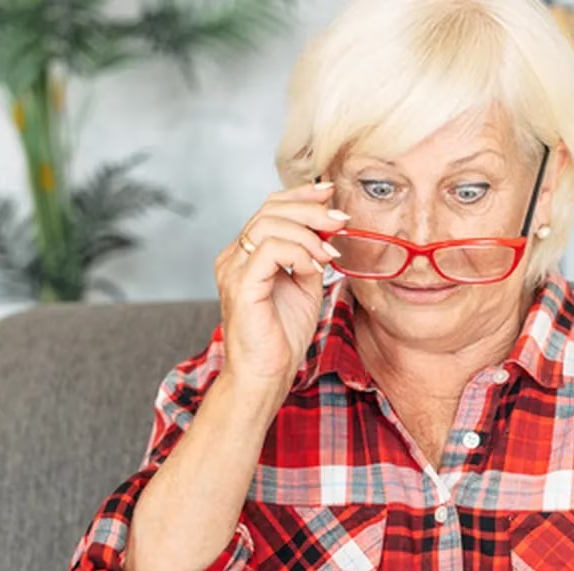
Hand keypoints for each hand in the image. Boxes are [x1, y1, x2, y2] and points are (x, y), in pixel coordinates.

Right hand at [214, 181, 349, 395]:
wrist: (265, 375)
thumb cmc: (282, 338)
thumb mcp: (305, 288)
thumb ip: (311, 259)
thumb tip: (328, 232)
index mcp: (246, 255)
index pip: (269, 209)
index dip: (299, 195)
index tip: (329, 192)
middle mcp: (234, 257)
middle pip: (269, 210)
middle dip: (309, 208)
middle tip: (339, 219)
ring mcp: (234, 269)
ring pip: (269, 224)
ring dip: (308, 231)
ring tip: (330, 252)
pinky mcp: (241, 285)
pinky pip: (271, 250)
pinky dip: (300, 252)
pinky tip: (317, 267)